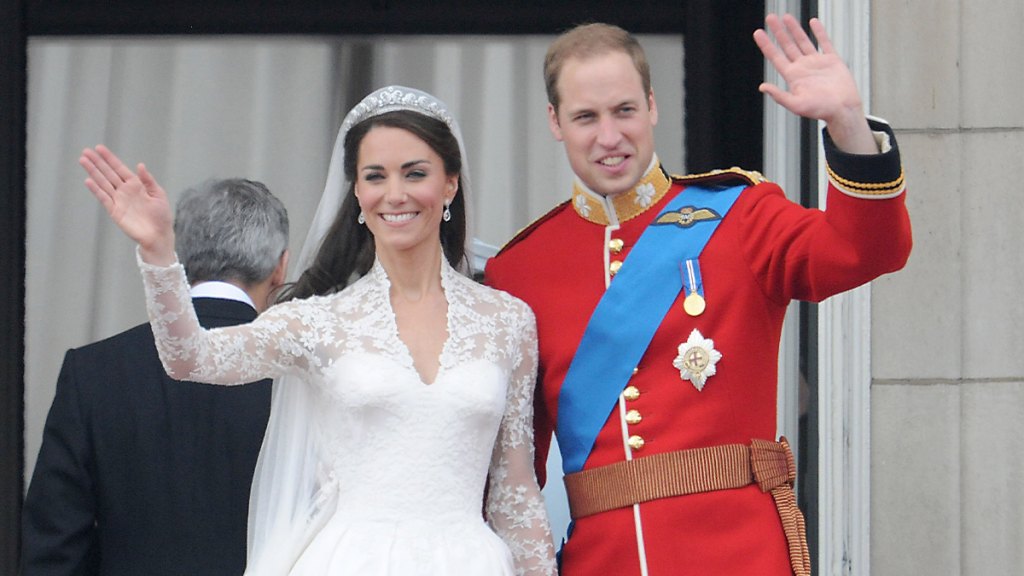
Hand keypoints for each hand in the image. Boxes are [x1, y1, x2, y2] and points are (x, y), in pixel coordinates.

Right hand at [80, 145, 176, 264]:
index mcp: (136, 185)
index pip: (119, 168)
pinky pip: (104, 198)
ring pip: (103, 183)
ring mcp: (118, 200)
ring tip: (83, 161)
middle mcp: (125, 191)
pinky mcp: (115, 211)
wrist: (158, 235)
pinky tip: (88, 180)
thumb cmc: (161, 216)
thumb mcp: (158, 195)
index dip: (109, 158)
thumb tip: (140, 165)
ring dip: (93, 172)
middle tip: (86, 151)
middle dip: (97, 162)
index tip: (99, 148)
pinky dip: (96, 190)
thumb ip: (148, 180)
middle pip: (108, 173)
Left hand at [754, 14, 876, 153]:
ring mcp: (817, 63)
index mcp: (793, 77)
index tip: (758, 32)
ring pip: (802, 41)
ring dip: (794, 29)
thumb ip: (779, 95)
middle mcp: (803, 68)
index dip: (766, 44)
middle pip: (787, 45)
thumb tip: (762, 87)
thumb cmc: (821, 111)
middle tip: (770, 18)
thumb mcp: (796, 105)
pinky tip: (813, 22)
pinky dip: (819, 32)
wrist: (843, 110)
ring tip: (786, 17)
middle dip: (778, 32)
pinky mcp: (832, 60)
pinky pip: (824, 42)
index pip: (776, 57)